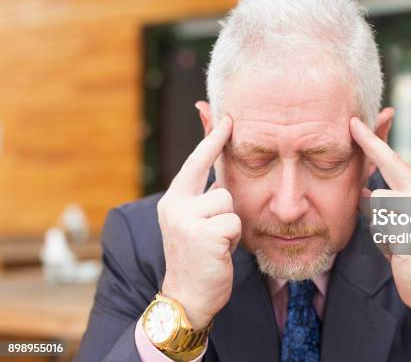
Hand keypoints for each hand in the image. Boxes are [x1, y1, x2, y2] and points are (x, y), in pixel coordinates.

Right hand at [158, 116, 239, 329]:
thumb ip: (203, 190)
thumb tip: (213, 158)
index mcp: (174, 199)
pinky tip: (219, 252)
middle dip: (224, 208)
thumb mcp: (194, 220)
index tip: (227, 117)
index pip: (196, 162)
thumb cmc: (197, 255)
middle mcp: (176, 205)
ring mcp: (187, 220)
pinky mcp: (204, 235)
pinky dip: (233, 239)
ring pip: (230, 204)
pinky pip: (235, 224)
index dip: (213, 138)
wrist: (187, 296)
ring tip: (216, 243)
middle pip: (222, 186)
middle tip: (215, 208)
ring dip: (230, 226)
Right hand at [350, 117, 410, 348]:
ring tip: (355, 150)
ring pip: (384, 185)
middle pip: (391, 166)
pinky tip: (361, 193)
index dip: (372, 143)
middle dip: (373, 146)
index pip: (392, 163)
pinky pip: (382, 204)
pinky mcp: (404, 222)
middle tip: (356, 124)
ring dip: (372, 172)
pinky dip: (372, 198)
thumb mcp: (410, 242)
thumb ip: (393, 215)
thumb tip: (371, 198)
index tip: (355, 123)